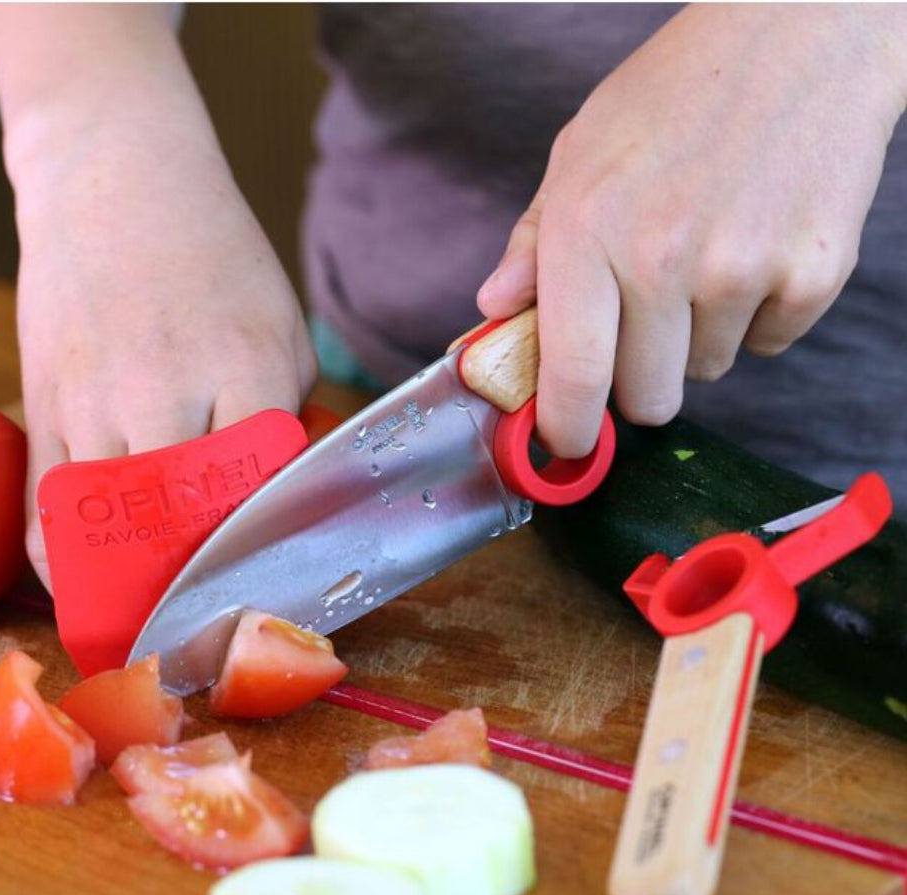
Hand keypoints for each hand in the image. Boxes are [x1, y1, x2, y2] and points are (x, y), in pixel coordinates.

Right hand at [0, 8, 315, 587]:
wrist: (115, 181)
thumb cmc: (214, 257)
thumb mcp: (282, 326)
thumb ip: (287, 412)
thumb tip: (286, 492)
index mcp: (245, 367)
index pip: (262, 490)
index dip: (267, 551)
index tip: (272, 593)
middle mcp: (166, 390)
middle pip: (185, 524)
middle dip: (199, 588)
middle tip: (212, 636)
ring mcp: (94, 399)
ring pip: (109, 529)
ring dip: (131, 591)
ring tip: (151, 632)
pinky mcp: (43, 402)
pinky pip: (46, 507)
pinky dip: (67, 563)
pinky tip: (89, 590)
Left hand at [478, 5, 906, 456]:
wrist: (803, 33)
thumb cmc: (676, 94)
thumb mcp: (579, 154)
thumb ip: (533, 244)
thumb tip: (493, 312)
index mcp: (587, 231)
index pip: (573, 376)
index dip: (568, 428)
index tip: (568, 442)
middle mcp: (660, 259)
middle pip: (646, 399)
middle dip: (638, 380)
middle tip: (644, 326)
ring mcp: (741, 269)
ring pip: (704, 372)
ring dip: (696, 338)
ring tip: (705, 257)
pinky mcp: (812, 273)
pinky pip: (767, 345)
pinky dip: (757, 315)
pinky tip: (754, 247)